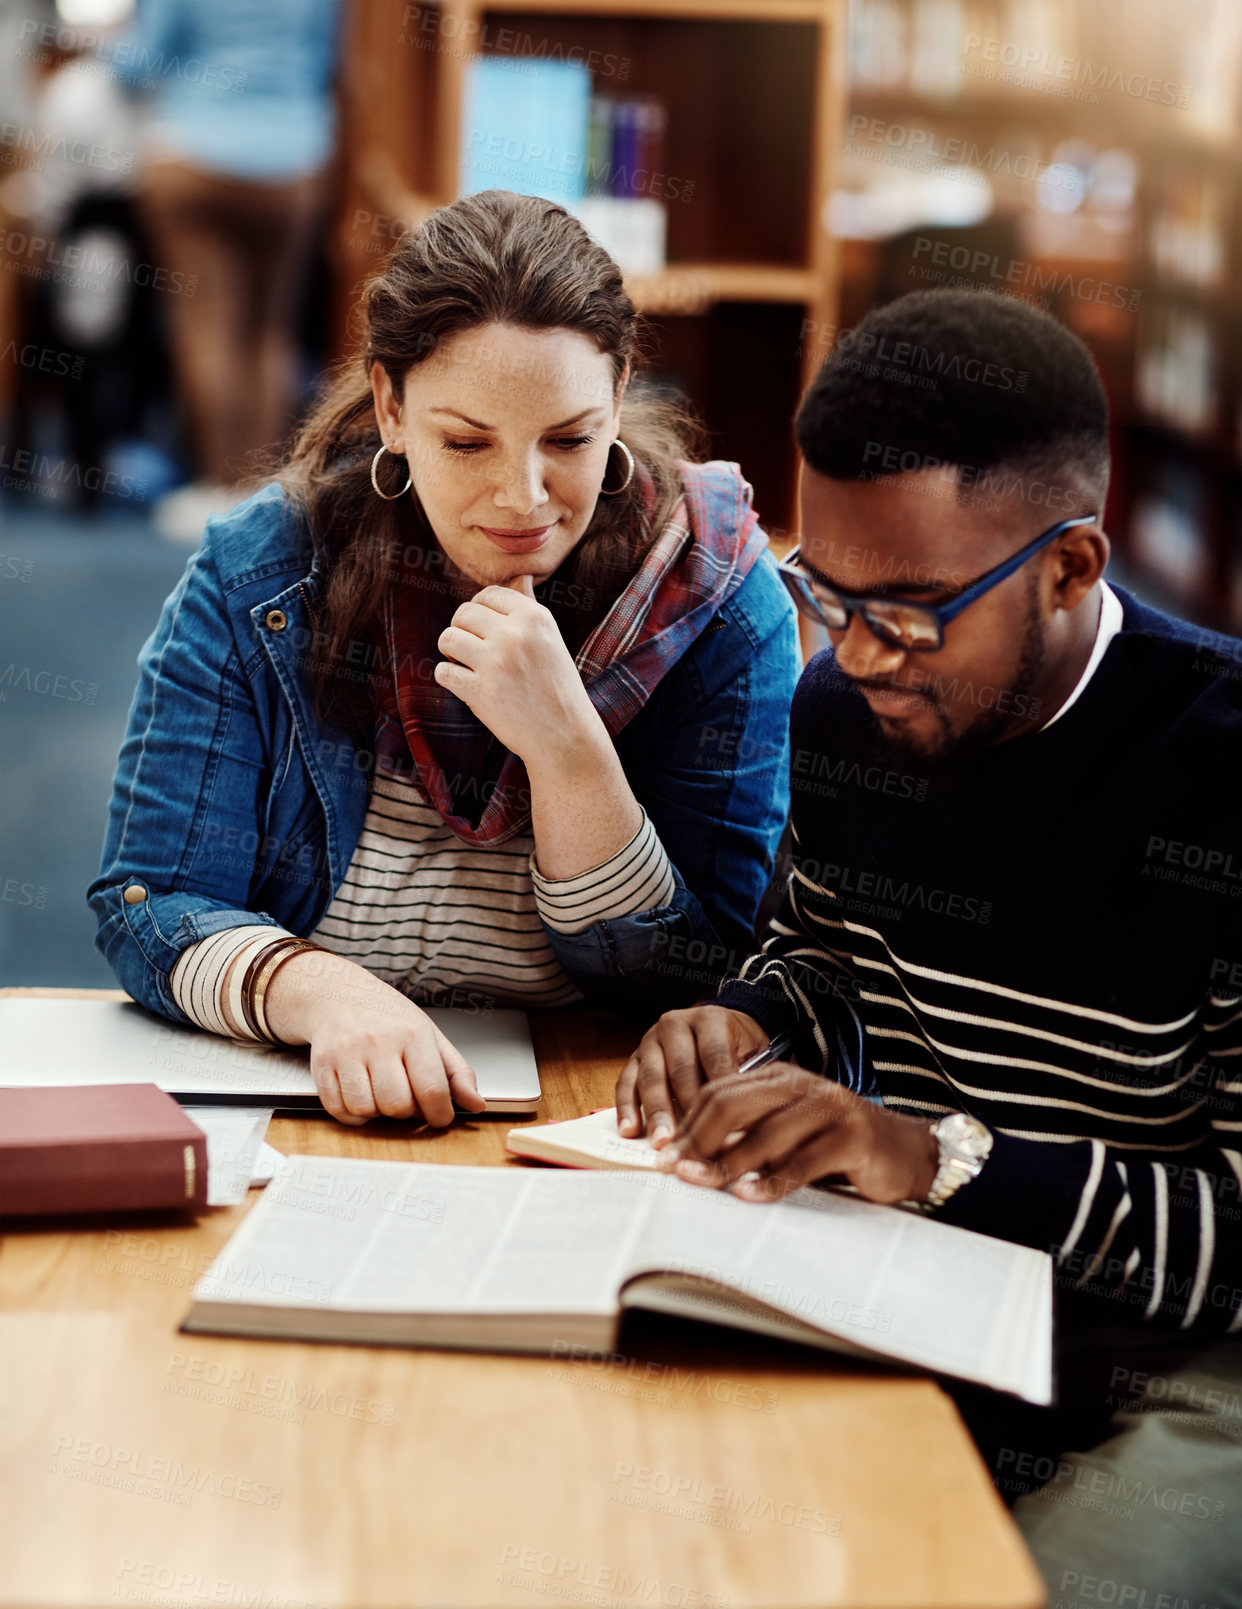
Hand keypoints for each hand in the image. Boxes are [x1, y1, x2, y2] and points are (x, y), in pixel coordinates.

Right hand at [262, 948, 487, 1125]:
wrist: (337, 993)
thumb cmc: (387, 1016)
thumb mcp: (429, 1034)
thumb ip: (456, 1071)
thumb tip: (476, 1104)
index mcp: (412, 1033)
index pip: (432, 1089)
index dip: (441, 1114)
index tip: (441, 1117)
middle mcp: (379, 1041)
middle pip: (397, 1105)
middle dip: (406, 1112)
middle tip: (406, 1097)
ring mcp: (347, 1052)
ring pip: (366, 1110)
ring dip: (377, 1112)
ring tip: (381, 1093)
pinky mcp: (322, 1064)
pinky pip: (338, 1109)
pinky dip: (352, 1114)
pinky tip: (361, 1095)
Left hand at [433, 574, 599, 765]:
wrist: (565, 735)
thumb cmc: (556, 685)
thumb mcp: (549, 639)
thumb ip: (528, 607)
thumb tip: (521, 575)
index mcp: (535, 617)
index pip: (488, 594)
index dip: (480, 612)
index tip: (486, 630)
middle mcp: (515, 634)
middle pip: (463, 613)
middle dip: (462, 630)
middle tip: (473, 649)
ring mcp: (496, 662)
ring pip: (447, 638)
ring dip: (451, 653)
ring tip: (466, 664)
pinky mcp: (480, 691)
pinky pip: (442, 672)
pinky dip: (449, 678)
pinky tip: (466, 685)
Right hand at [615, 1005, 771, 1147]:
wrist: (720, 1030)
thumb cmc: (740, 1049)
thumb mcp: (755, 1054)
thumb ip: (749, 1080)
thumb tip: (744, 1121)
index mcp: (709, 1018)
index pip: (714, 1054)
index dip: (718, 1088)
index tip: (724, 1121)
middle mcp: (675, 1024)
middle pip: (680, 1067)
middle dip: (685, 1105)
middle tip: (690, 1138)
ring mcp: (650, 1041)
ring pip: (651, 1077)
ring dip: (656, 1112)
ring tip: (662, 1142)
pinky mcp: (635, 1059)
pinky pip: (626, 1083)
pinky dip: (626, 1108)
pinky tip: (629, 1131)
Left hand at [654, 1063, 938, 1205]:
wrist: (907, 1152)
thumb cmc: (838, 1147)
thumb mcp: (789, 1133)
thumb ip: (751, 1136)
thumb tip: (693, 1160)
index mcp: (780, 1078)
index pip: (720, 1092)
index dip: (688, 1124)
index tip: (664, 1156)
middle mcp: (801, 1085)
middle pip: (734, 1104)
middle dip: (699, 1139)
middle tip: (676, 1169)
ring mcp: (828, 1108)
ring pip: (766, 1133)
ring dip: (729, 1162)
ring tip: (702, 1183)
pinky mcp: (851, 1136)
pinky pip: (803, 1161)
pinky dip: (773, 1181)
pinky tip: (750, 1196)